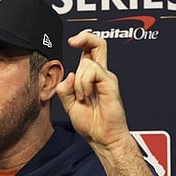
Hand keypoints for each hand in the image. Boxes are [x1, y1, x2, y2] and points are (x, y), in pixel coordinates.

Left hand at [56, 31, 130, 149]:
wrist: (103, 138)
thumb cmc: (90, 123)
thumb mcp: (69, 104)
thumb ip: (65, 89)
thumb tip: (69, 76)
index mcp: (92, 77)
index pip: (90, 51)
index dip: (83, 40)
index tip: (72, 41)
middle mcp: (101, 74)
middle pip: (98, 44)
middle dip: (85, 37)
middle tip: (73, 42)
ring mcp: (107, 78)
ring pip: (86, 63)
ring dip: (78, 81)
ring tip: (82, 97)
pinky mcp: (110, 84)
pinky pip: (92, 72)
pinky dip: (84, 83)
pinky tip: (86, 96)